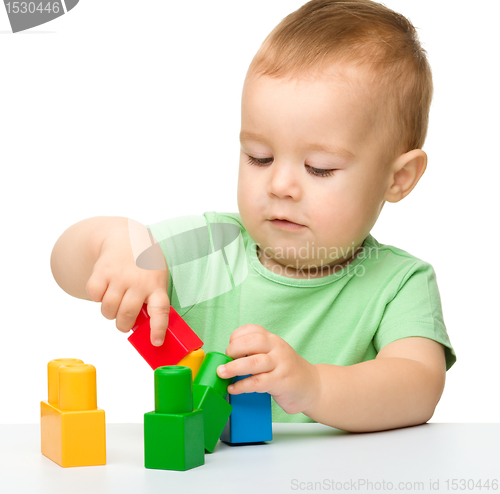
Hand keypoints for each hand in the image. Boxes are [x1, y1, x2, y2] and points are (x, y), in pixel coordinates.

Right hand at [85, 225, 169, 345]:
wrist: (128, 237)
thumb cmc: (144, 266)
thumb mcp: (156, 279)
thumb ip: (150, 300)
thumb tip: (142, 328)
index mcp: (157, 286)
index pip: (160, 311)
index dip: (158, 329)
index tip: (156, 342)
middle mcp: (139, 281)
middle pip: (127, 314)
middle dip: (122, 325)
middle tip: (123, 322)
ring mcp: (120, 276)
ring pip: (108, 308)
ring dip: (109, 313)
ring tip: (114, 304)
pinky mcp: (102, 270)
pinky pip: (94, 295)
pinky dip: (96, 298)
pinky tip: (104, 290)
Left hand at [216, 324, 320, 414]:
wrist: (312, 386)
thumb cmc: (286, 370)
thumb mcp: (274, 354)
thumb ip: (256, 352)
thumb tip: (227, 359)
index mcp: (273, 340)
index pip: (252, 330)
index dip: (236, 336)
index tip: (229, 345)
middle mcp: (277, 348)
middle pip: (252, 342)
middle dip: (234, 350)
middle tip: (224, 360)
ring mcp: (281, 365)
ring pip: (254, 362)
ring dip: (234, 368)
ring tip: (222, 373)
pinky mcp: (281, 382)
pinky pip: (258, 382)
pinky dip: (242, 386)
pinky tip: (234, 389)